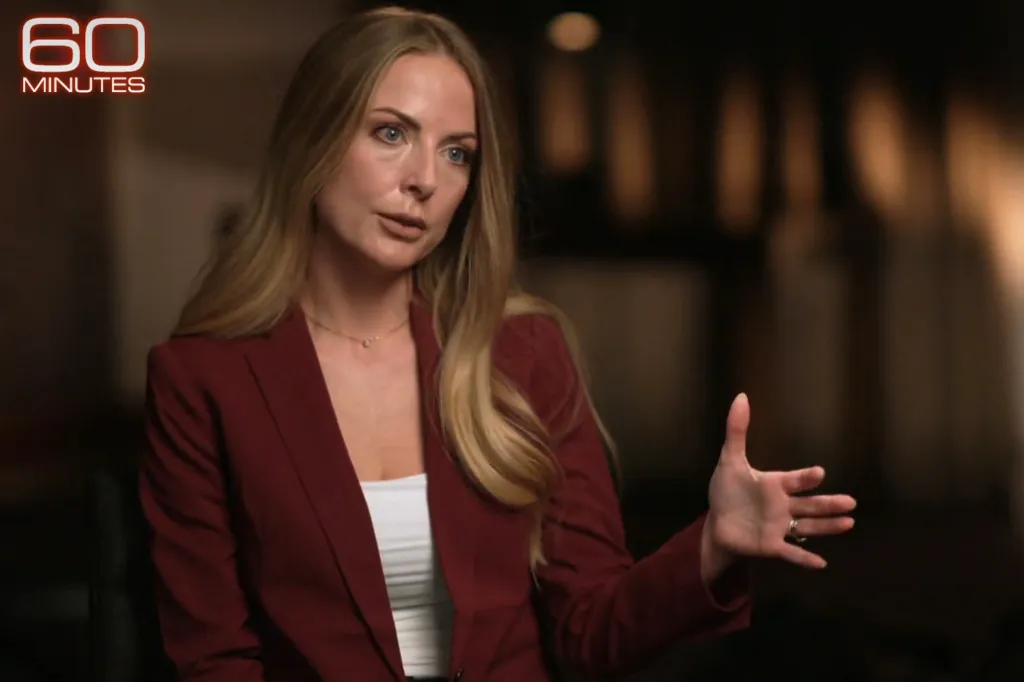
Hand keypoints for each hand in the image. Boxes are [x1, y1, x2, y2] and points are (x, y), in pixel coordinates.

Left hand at [704, 393, 855, 569]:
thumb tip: (741, 396)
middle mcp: (783, 506)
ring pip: (808, 526)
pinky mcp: (771, 546)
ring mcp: (779, 527)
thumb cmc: (727, 492)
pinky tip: (822, 563)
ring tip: (849, 523)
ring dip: (828, 526)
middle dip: (829, 504)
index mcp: (775, 485)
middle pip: (810, 504)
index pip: (794, 480)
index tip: (819, 473)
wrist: (717, 524)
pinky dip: (804, 559)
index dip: (805, 477)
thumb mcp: (729, 461)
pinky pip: (790, 552)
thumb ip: (736, 431)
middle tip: (851, 502)